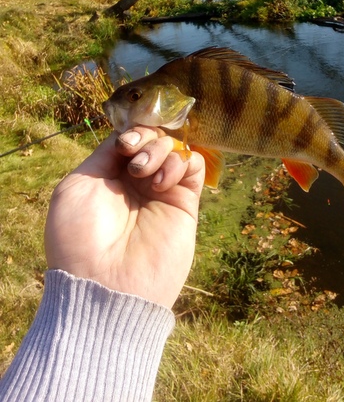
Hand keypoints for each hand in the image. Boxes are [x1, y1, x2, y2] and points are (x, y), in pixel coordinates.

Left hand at [45, 127, 204, 307]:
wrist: (104, 284)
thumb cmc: (80, 237)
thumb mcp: (76, 187)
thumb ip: (103, 156)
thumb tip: (126, 138)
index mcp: (110, 177)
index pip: (130, 139)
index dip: (130, 132)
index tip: (123, 144)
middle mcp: (138, 182)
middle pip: (153, 138)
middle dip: (144, 138)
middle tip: (133, 158)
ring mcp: (163, 191)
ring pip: (174, 147)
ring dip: (159, 149)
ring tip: (144, 174)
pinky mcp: (186, 203)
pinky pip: (194, 165)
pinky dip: (180, 162)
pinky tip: (161, 183)